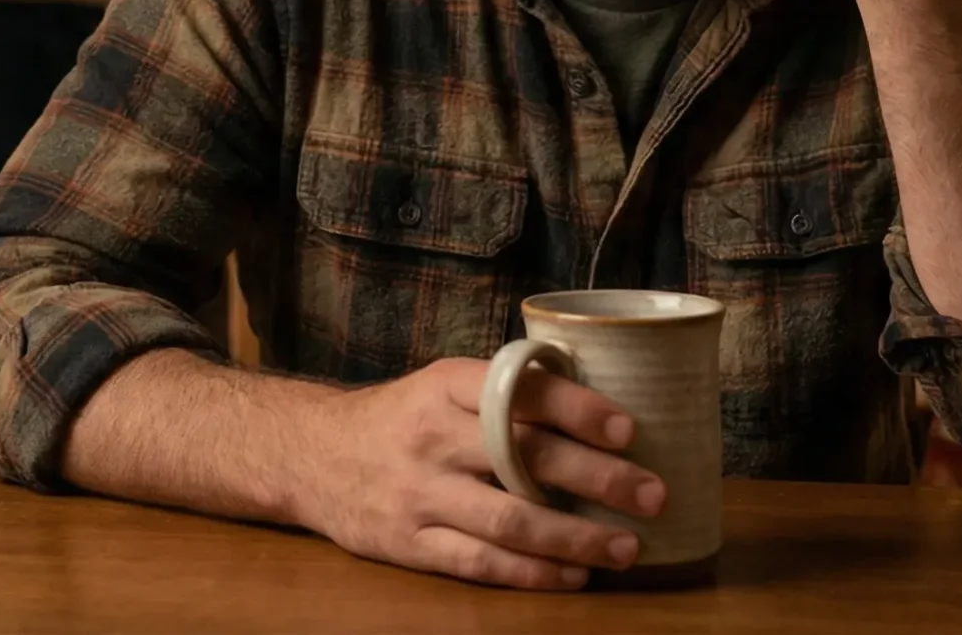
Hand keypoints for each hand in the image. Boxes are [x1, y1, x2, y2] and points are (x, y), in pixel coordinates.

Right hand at [291, 357, 660, 590]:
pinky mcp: (407, 543)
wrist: (310, 455)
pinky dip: (533, 573)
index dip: (578, 410)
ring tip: (627, 547)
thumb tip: (599, 410)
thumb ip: (502, 394)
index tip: (628, 430)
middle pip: (523, 458)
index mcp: (444, 385)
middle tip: (652, 493)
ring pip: (508, 521)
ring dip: (576, 538)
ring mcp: (417, 494)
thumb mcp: (440, 386)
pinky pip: (480, 563)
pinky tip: (574, 575)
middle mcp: (430, 437)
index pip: (519, 391)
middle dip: (597, 478)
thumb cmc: (398, 418)